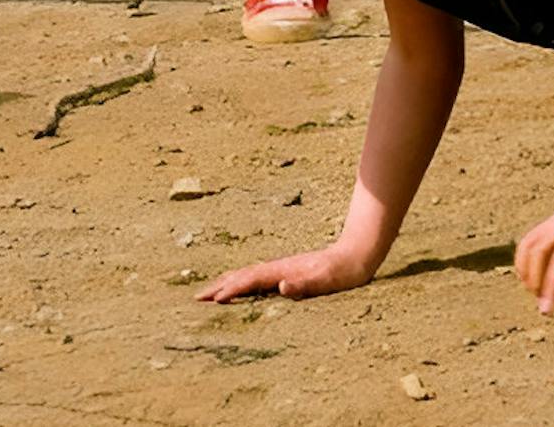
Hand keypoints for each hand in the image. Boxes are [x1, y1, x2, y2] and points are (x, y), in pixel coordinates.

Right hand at [196, 244, 377, 303]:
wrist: (356, 254)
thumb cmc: (343, 271)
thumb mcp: (327, 281)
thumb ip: (305, 284)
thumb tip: (281, 285)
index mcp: (283, 270)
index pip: (251, 280)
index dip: (232, 289)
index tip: (214, 300)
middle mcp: (278, 268)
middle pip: (242, 275)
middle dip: (219, 286)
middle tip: (197, 298)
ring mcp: (281, 269)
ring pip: (247, 275)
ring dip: (227, 283)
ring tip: (210, 293)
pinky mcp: (287, 272)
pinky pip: (256, 278)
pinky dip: (241, 283)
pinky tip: (239, 288)